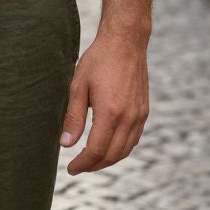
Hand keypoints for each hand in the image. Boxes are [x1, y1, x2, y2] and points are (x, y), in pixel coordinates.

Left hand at [60, 29, 149, 174]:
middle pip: (111, 155)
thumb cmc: (98, 59)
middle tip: (78, 167)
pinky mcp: (144, 111)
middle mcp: (128, 118)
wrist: (125, 41)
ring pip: (125, 150)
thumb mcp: (78, 85)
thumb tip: (65, 144)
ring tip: (91, 160)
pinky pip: (133, 139)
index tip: (71, 168)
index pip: (96, 150)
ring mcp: (139, 116)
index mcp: (110, 112)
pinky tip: (108, 146)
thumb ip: (73, 117)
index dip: (82, 163)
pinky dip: (121, 149)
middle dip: (94, 165)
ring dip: (108, 160)